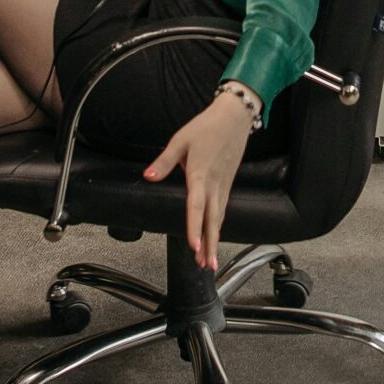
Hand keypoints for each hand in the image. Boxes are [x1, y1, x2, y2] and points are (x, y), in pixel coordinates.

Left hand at [144, 92, 254, 271]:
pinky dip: (218, 225)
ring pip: (219, 217)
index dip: (194, 227)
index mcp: (200, 174)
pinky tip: (215, 234)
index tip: (194, 246)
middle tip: (206, 266)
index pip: (196, 206)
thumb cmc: (206, 127)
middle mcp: (214, 184)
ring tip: (209, 260)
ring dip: (215, 239)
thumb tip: (148, 176)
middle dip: (209, 244)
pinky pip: (223, 208)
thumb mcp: (180, 140)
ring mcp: (223, 185)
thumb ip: (164, 161)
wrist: (234, 117)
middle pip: (212, 220)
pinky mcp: (228, 183)